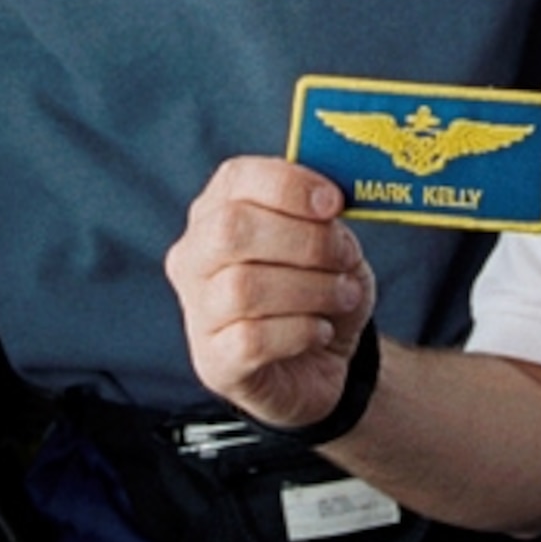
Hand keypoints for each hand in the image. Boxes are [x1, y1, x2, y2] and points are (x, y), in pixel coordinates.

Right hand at [166, 156, 377, 429]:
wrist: (317, 363)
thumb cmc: (317, 289)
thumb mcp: (328, 243)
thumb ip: (323, 217)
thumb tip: (330, 201)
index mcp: (217, 211)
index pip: (236, 178)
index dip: (289, 186)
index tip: (335, 204)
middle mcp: (194, 257)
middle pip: (230, 229)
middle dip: (304, 240)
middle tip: (345, 257)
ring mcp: (198, 312)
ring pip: (243, 288)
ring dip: (312, 289)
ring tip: (344, 296)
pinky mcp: (213, 362)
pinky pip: (251, 340)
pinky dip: (300, 332)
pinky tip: (320, 331)